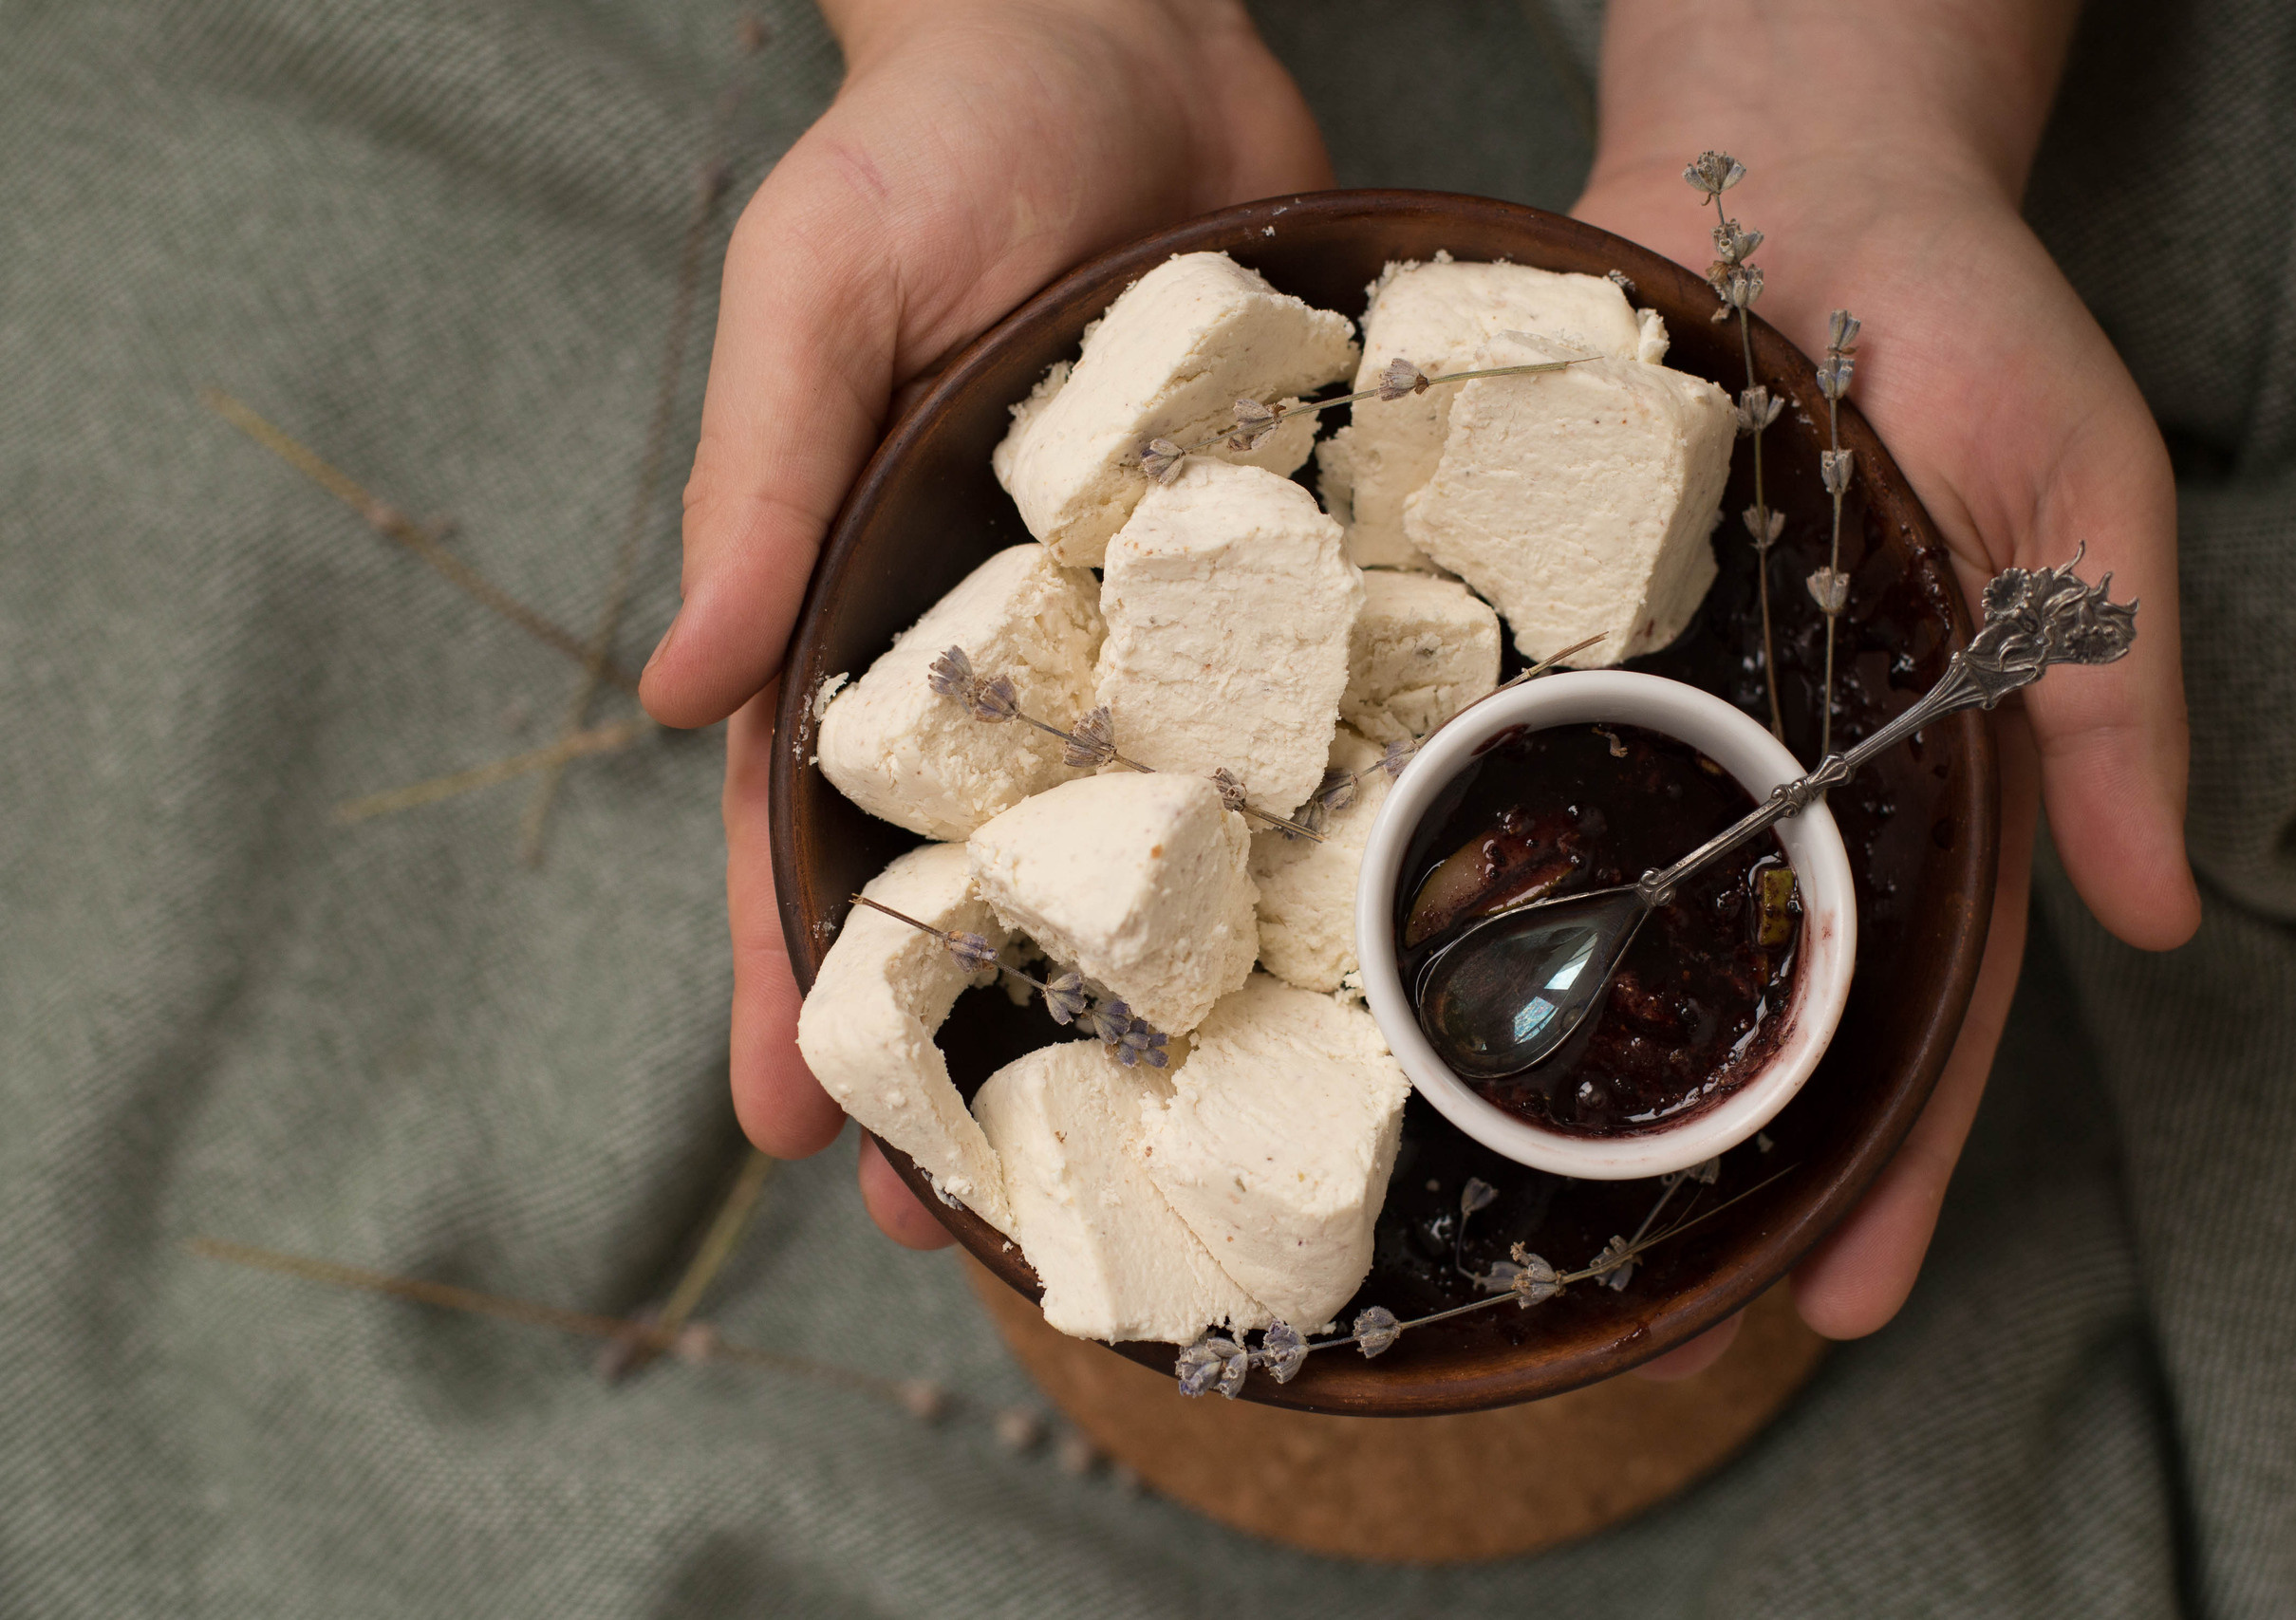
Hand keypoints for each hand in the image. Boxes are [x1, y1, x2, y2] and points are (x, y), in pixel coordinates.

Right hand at [651, 0, 1330, 1241]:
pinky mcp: (1275, 569)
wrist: (1128, 20)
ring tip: (1169, 1147)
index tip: (794, 1135)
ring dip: (1142, 994)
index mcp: (873, 604)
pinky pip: (1288, 719)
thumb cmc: (940, 135)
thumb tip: (674, 694)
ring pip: (1143, 841)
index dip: (794, 978)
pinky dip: (1295, 832)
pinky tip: (1332, 945)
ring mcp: (1153, 622)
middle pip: (982, 881)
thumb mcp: (819, 286)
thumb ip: (764, 476)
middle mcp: (1014, 645)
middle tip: (974, 1229)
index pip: (809, 824)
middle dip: (969, 1047)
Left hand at [1583, 0, 2200, 1370]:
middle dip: (1712, 1158)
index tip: (1840, 1294)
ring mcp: (1653, 710)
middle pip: (1742, 998)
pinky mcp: (1546, 633)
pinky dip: (1458, 867)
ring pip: (1610, 914)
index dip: (1895, 1155)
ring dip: (1561, 1056)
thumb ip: (2113, 690)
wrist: (1785, 158)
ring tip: (1493, 1200)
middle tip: (1646, 1323)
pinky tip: (1386, 972)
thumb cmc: (1966, 313)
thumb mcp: (2084, 491)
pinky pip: (1499, 769)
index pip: (1916, 1001)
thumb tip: (2159, 910)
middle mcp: (1775, 768)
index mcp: (1920, 773)